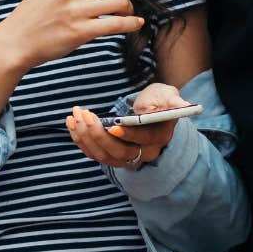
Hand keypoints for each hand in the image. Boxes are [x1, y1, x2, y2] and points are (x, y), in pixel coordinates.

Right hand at [1, 0, 143, 70]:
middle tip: (117, 4)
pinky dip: (131, 24)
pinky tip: (135, 24)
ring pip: (120, 1)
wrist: (16, 40)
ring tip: (122, 15)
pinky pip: (117, 24)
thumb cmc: (38, 11)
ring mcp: (75, 9)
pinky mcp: (79, 31)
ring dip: (127, 9)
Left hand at [65, 83, 186, 167]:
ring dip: (85, 137)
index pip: (142, 140)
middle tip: (85, 115)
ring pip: (103, 156)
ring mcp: (127, 157)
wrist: (151, 111)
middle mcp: (144, 152)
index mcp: (159, 136)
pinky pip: (93, 153)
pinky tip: (71, 123)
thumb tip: (181, 105)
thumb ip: (172, 99)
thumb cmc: (159, 100)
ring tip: (74, 116)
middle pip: (119, 152)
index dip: (127, 135)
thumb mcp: (167, 94)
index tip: (112, 126)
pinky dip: (80, 140)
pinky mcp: (111, 155)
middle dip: (98, 135)